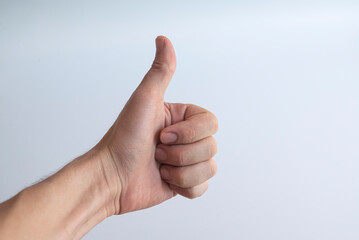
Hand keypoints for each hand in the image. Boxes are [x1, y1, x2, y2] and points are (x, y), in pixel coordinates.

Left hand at [96, 36, 218, 213]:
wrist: (111, 177)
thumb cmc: (124, 138)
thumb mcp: (145, 100)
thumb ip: (161, 71)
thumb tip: (163, 39)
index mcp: (182, 118)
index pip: (211, 124)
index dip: (189, 133)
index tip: (162, 134)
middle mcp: (186, 138)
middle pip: (211, 147)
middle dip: (180, 153)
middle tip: (157, 151)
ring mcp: (186, 161)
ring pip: (209, 168)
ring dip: (180, 171)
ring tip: (158, 166)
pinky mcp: (184, 182)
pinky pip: (202, 187)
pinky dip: (184, 186)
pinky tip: (165, 180)